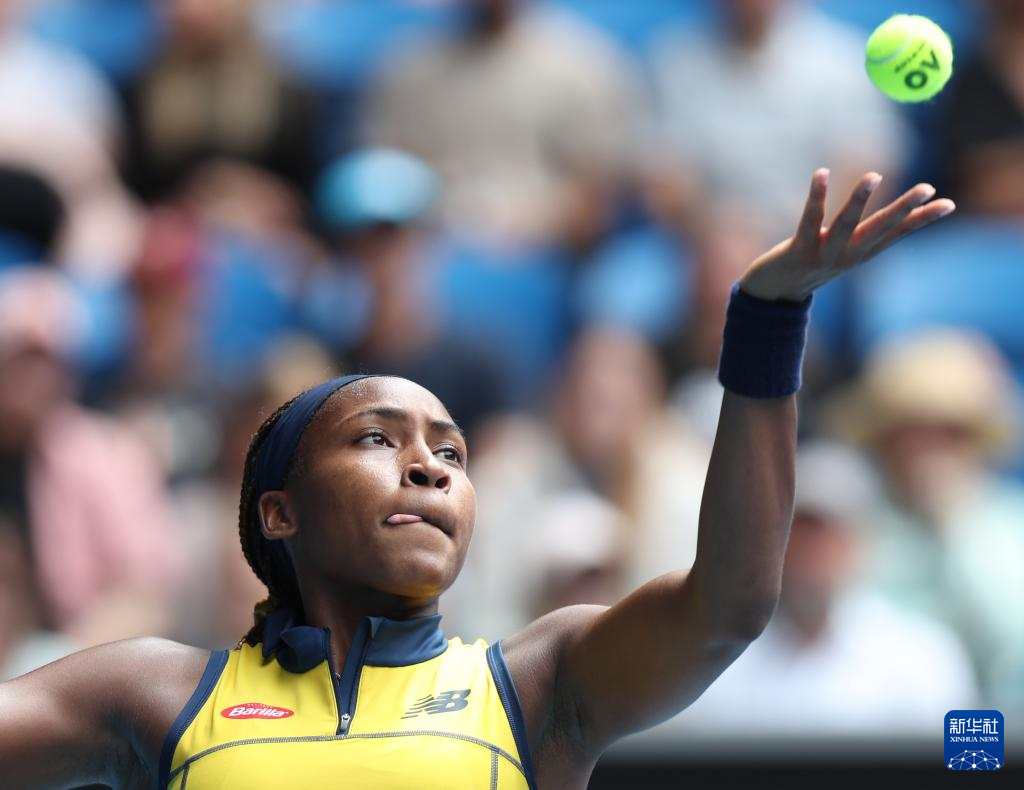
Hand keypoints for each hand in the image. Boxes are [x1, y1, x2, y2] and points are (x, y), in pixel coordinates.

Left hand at [739, 169, 955, 301]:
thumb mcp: (844, 251)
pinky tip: (820, 173)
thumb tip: (892, 217)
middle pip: (879, 230)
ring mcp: (824, 255)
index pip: (896, 234)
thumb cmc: (811, 264)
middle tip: (927, 188)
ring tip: (873, 175)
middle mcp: (847, 256)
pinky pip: (809, 221)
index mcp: (861, 253)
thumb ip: (866, 235)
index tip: (949, 204)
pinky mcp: (799, 251)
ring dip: (860, 201)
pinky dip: (816, 197)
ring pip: (846, 225)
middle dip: (904, 209)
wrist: (773, 292)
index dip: (921, 220)